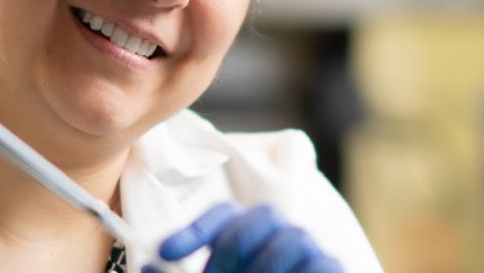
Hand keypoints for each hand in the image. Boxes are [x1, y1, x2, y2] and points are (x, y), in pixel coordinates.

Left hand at [145, 203, 342, 272]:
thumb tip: (149, 268)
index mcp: (248, 240)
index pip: (224, 216)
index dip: (195, 229)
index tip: (162, 252)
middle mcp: (280, 237)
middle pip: (260, 216)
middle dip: (232, 245)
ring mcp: (310, 253)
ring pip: (293, 238)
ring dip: (265, 267)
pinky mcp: (333, 267)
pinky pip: (321, 263)